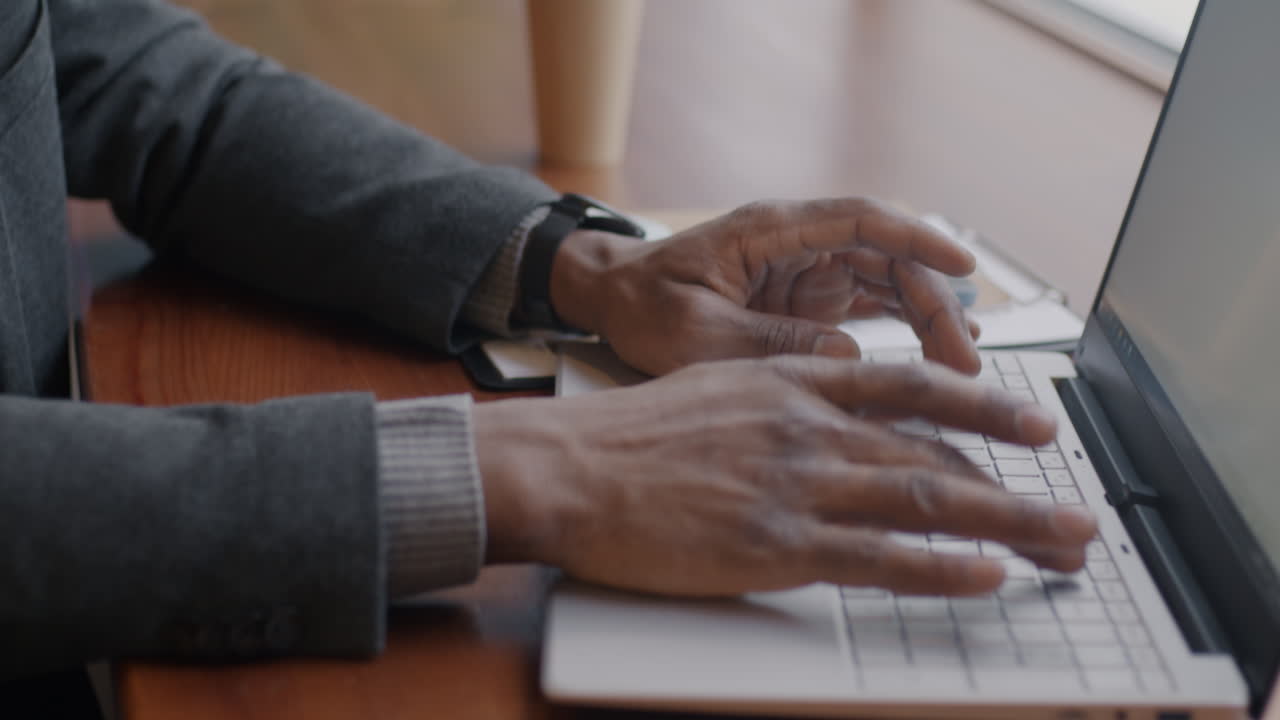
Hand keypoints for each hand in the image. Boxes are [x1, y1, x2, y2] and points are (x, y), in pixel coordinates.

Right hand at [474, 357, 1095, 596]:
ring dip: (1009, 525)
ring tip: (1063, 546)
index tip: (1037, 423)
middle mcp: (810, 425)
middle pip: (938, 453)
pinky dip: (941, 569)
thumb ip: (784, 400)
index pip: (914, 387)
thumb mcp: (718, 389)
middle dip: (1018, 486)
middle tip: (1072, 513)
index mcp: (795, 381)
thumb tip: (832, 418)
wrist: (569, 467)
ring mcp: (797, 484)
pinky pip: (877, 558)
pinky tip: (986, 575)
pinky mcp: (775, 545)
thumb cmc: (632, 434)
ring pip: (928, 500)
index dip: (986, 404)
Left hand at [550, 198, 981, 375]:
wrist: (610, 301)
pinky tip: (933, 359)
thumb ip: (765, 342)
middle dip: (933, 303)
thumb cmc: (642, 305)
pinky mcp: (805, 301)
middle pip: (887, 259)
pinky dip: (903, 330)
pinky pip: (867, 309)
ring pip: (886, 284)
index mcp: (770, 232)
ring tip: (960, 370)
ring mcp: (805, 272)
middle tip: (963, 361)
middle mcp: (798, 244)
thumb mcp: (693, 331)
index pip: (861, 220)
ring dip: (926, 320)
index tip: (964, 266)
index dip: (918, 240)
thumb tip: (845, 356)